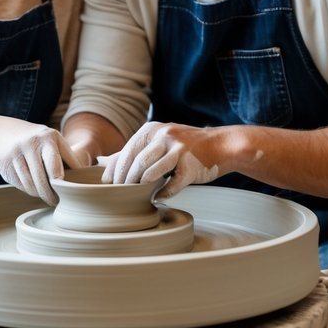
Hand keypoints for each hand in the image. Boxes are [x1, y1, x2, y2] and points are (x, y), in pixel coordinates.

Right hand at [0, 117, 90, 204]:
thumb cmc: (31, 140)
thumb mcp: (47, 140)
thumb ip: (62, 156)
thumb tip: (80, 180)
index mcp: (50, 137)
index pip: (66, 164)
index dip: (70, 182)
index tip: (72, 192)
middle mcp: (34, 143)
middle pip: (51, 178)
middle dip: (54, 194)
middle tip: (57, 202)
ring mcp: (19, 152)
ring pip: (34, 185)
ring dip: (40, 194)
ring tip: (45, 196)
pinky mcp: (6, 163)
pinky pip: (22, 185)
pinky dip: (28, 190)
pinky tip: (31, 187)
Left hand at [100, 121, 218, 198]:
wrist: (221, 146)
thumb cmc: (185, 147)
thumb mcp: (159, 142)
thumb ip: (135, 151)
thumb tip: (106, 164)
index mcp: (152, 129)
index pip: (127, 151)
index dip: (116, 171)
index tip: (109, 186)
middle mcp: (164, 135)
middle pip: (136, 162)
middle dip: (125, 181)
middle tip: (120, 195)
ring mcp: (178, 149)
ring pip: (150, 172)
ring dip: (141, 187)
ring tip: (136, 196)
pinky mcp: (191, 165)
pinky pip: (171, 184)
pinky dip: (163, 193)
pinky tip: (158, 197)